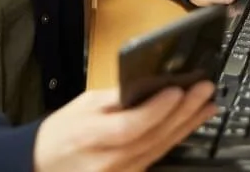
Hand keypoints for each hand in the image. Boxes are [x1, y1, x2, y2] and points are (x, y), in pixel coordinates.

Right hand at [32, 81, 215, 171]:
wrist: (43, 164)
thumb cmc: (62, 132)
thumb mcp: (84, 104)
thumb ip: (118, 97)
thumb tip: (151, 84)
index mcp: (91, 136)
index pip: (131, 125)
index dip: (157, 109)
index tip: (177, 89)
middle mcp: (108, 160)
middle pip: (153, 137)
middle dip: (183, 111)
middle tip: (204, 90)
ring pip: (161, 148)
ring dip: (187, 125)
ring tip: (206, 105)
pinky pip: (157, 157)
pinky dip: (175, 138)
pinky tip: (189, 125)